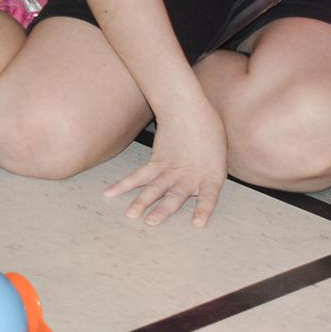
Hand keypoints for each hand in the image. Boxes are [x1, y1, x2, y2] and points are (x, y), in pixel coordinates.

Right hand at [103, 103, 227, 228]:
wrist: (187, 107)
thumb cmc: (208, 129)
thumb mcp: (220, 155)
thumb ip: (212, 175)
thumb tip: (205, 187)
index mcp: (212, 174)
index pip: (209, 196)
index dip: (203, 210)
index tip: (197, 224)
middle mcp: (190, 174)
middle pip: (175, 195)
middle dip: (162, 210)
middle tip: (150, 222)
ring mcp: (171, 168)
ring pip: (154, 187)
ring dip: (141, 201)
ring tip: (130, 214)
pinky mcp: (156, 161)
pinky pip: (139, 175)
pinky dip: (124, 184)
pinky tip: (110, 192)